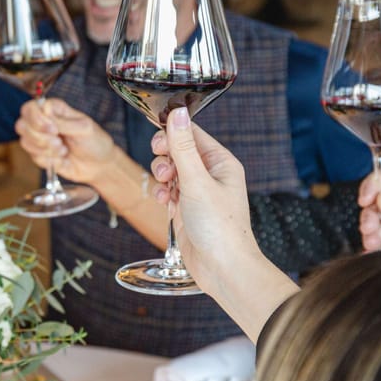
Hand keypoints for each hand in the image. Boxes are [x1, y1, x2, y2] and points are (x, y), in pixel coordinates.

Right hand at [15, 97, 117, 184]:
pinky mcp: (40, 154)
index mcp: (54, 109)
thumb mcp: (84, 128)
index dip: (37, 120)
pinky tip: (62, 159)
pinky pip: (33, 157)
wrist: (98, 165)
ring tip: (63, 150)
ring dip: (45, 150)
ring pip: (25, 142)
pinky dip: (49, 160)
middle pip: (22, 125)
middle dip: (40, 138)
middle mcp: (43, 122)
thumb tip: (45, 110)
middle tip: (59, 142)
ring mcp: (40, 139)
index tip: (54, 130)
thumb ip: (63, 121)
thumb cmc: (95, 142)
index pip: (30, 108)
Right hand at [149, 108, 256, 288]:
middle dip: (165, 158)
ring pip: (171, 171)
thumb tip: (177, 112)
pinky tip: (165, 204)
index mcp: (221, 162)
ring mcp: (199, 193)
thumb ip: (183, 146)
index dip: (172, 134)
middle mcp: (211, 175)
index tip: (158, 142)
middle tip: (164, 170)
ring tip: (166, 191)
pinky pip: (169, 191)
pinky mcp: (187, 209)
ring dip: (162, 177)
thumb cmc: (219, 226)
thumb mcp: (197, 181)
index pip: (193, 134)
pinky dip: (163, 195)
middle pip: (178, 151)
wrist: (222, 268)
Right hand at [358, 165, 380, 265]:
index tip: (366, 199)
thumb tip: (380, 199)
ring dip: (371, 231)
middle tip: (369, 227)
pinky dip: (377, 246)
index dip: (373, 186)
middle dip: (370, 214)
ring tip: (372, 242)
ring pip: (380, 223)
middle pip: (378, 202)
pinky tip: (373, 251)